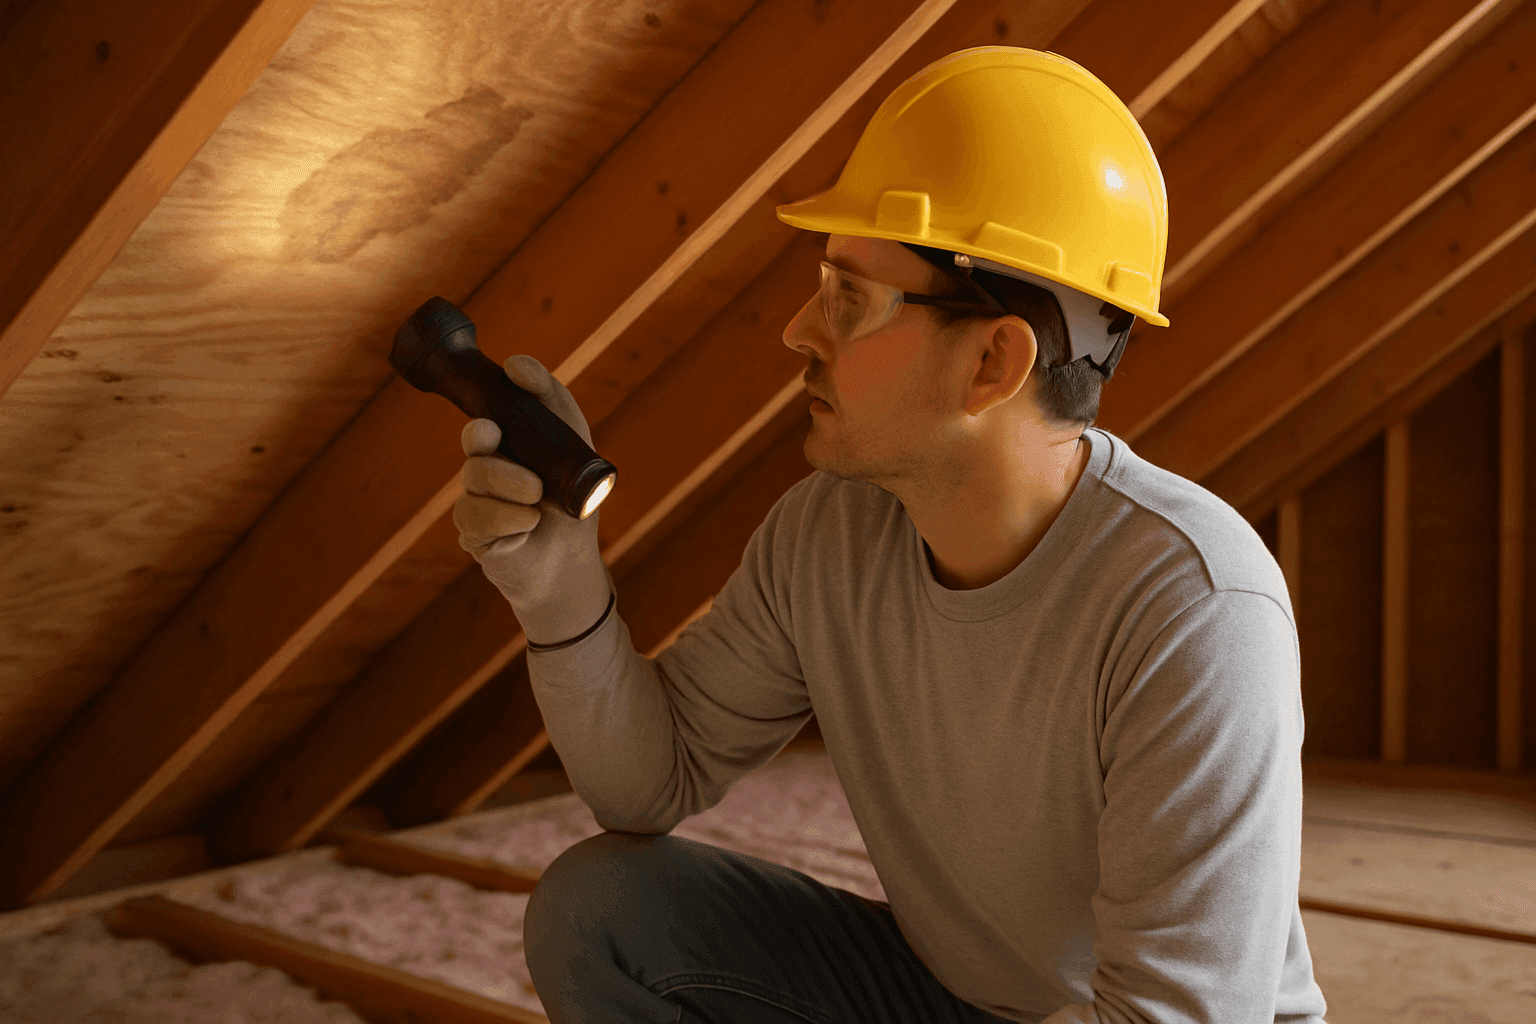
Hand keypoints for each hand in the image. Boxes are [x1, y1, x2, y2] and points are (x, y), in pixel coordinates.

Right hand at [454, 354, 610, 643]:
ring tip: (537, 497)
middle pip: (476, 439)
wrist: (570, 560)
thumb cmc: (572, 497)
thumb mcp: (572, 439)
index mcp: (507, 441)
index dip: (489, 398)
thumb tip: (514, 365)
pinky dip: (509, 517)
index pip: (488, 409)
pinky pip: (477, 514)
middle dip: (485, 438)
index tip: (506, 389)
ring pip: (476, 475)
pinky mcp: (471, 532)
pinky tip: (528, 524)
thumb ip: (549, 395)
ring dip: (510, 482)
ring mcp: (475, 498)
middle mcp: (486, 465)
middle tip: (496, 438)